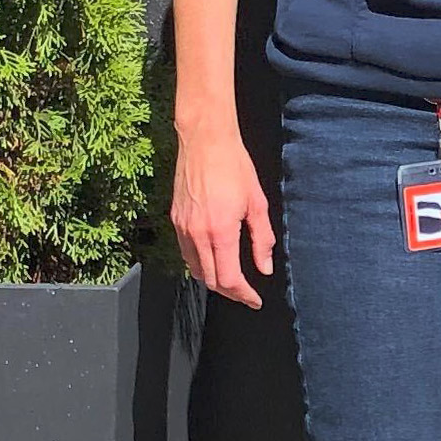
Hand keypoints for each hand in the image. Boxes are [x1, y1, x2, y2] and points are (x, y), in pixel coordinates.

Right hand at [171, 119, 275, 308]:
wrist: (205, 141)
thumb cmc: (234, 167)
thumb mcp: (257, 203)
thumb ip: (262, 239)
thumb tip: (264, 267)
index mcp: (220, 231)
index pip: (229, 279)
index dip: (243, 294)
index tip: (255, 300)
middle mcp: (197, 234)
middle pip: (210, 280)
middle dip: (230, 292)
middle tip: (246, 293)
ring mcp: (183, 228)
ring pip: (195, 269)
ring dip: (213, 280)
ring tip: (232, 280)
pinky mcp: (175, 220)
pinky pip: (185, 253)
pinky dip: (200, 264)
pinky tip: (213, 259)